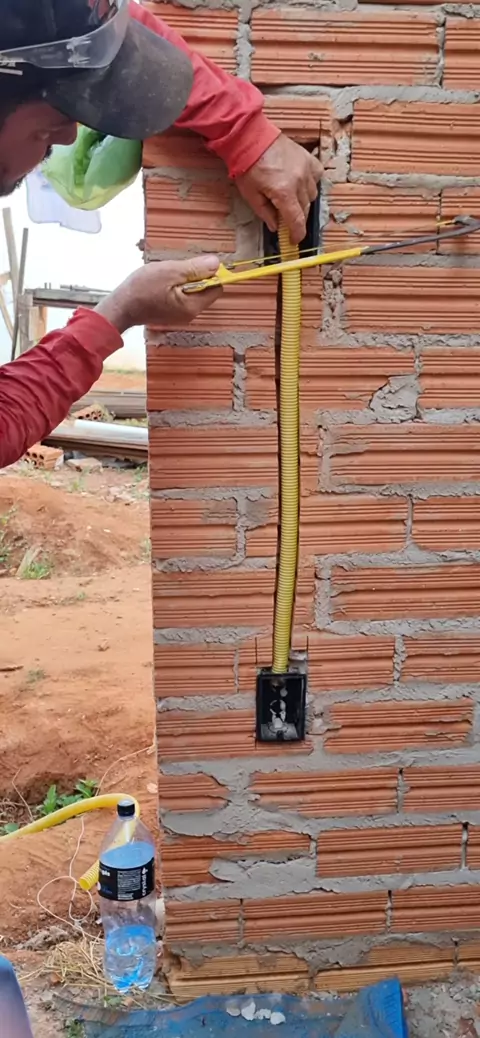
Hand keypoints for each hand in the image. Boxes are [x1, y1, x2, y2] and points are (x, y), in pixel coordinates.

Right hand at [95, 255, 221, 333]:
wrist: (120, 306)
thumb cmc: (142, 289)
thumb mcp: (170, 272)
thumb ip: (195, 269)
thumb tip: (216, 264)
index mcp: (193, 306)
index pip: (216, 288)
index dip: (210, 274)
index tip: (194, 265)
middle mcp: (190, 314)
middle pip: (205, 290)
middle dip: (195, 276)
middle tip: (176, 270)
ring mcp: (180, 315)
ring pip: (192, 292)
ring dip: (183, 280)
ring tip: (166, 276)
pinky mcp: (171, 313)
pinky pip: (181, 296)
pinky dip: (175, 287)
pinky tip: (162, 283)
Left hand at [236, 135, 321, 245]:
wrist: (251, 138)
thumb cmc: (248, 167)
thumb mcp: (251, 195)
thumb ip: (265, 213)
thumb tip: (276, 227)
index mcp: (283, 192)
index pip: (297, 220)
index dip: (297, 234)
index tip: (294, 240)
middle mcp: (299, 181)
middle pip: (305, 209)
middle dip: (297, 217)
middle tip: (288, 220)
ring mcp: (306, 168)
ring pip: (312, 194)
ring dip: (303, 201)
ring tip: (291, 198)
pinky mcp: (309, 158)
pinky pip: (316, 177)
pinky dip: (311, 184)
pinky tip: (301, 184)